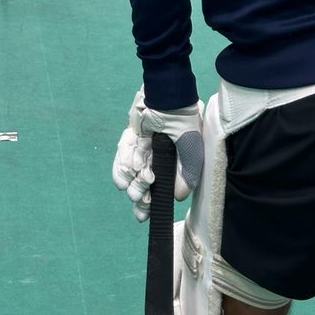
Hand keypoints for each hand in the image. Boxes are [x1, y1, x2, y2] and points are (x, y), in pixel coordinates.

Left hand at [112, 87, 203, 221]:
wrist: (166, 99)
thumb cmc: (183, 125)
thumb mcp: (192, 151)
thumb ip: (187, 174)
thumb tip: (177, 197)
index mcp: (173, 165)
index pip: (160, 189)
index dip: (154, 203)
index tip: (149, 214)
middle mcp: (155, 160)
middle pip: (143, 187)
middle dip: (141, 198)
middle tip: (141, 204)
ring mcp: (142, 151)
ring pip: (131, 175)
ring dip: (132, 183)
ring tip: (136, 184)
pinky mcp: (130, 140)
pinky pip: (122, 158)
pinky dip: (122, 168)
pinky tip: (126, 174)